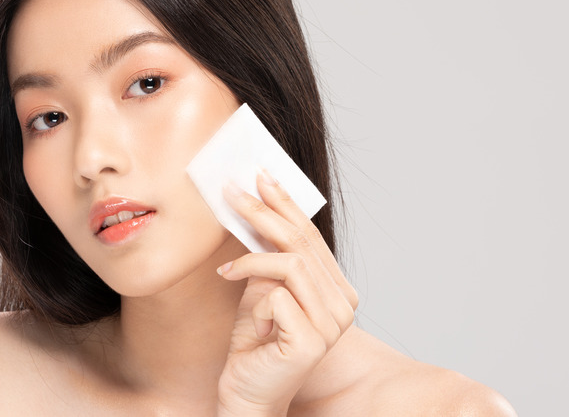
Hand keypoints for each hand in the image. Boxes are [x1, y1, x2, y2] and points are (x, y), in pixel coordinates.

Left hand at [216, 170, 358, 415]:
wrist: (246, 391)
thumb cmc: (254, 341)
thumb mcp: (260, 287)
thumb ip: (268, 256)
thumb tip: (255, 207)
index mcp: (337, 289)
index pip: (311, 236)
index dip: (285, 204)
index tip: (261, 177)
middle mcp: (343, 304)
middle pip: (302, 242)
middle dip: (264, 212)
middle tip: (233, 192)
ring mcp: (332, 324)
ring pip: (290, 264)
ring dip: (251, 260)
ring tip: (225, 270)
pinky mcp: (311, 340)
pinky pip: (276, 295)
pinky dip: (251, 297)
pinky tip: (242, 311)